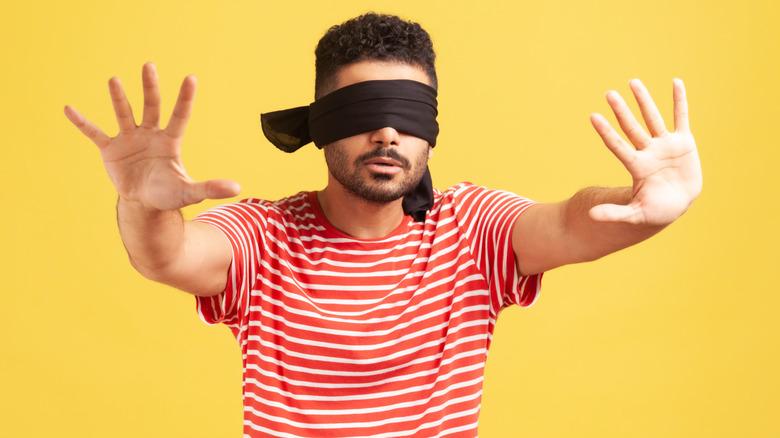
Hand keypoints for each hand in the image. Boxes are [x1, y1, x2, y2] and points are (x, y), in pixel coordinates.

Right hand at [64, 62, 240, 210]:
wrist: (143, 203)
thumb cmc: (168, 194)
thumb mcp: (189, 192)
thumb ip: (210, 188)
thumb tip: (237, 189)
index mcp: (170, 141)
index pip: (180, 115)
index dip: (185, 98)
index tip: (190, 78)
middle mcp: (150, 134)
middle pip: (152, 106)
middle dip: (150, 87)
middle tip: (149, 66)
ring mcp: (129, 139)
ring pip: (124, 114)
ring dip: (119, 98)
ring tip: (114, 80)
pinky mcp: (110, 149)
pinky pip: (94, 133)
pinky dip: (82, 123)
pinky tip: (68, 109)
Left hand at [589, 79, 701, 225]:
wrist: (678, 205)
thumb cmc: (655, 211)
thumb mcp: (635, 215)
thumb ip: (615, 213)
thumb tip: (591, 217)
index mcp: (636, 166)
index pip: (617, 146)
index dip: (606, 132)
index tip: (593, 116)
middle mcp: (648, 151)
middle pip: (632, 128)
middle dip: (621, 111)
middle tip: (609, 93)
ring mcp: (665, 145)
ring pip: (653, 118)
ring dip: (644, 100)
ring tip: (633, 82)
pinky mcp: (684, 142)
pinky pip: (681, 118)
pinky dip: (679, 101)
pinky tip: (676, 82)